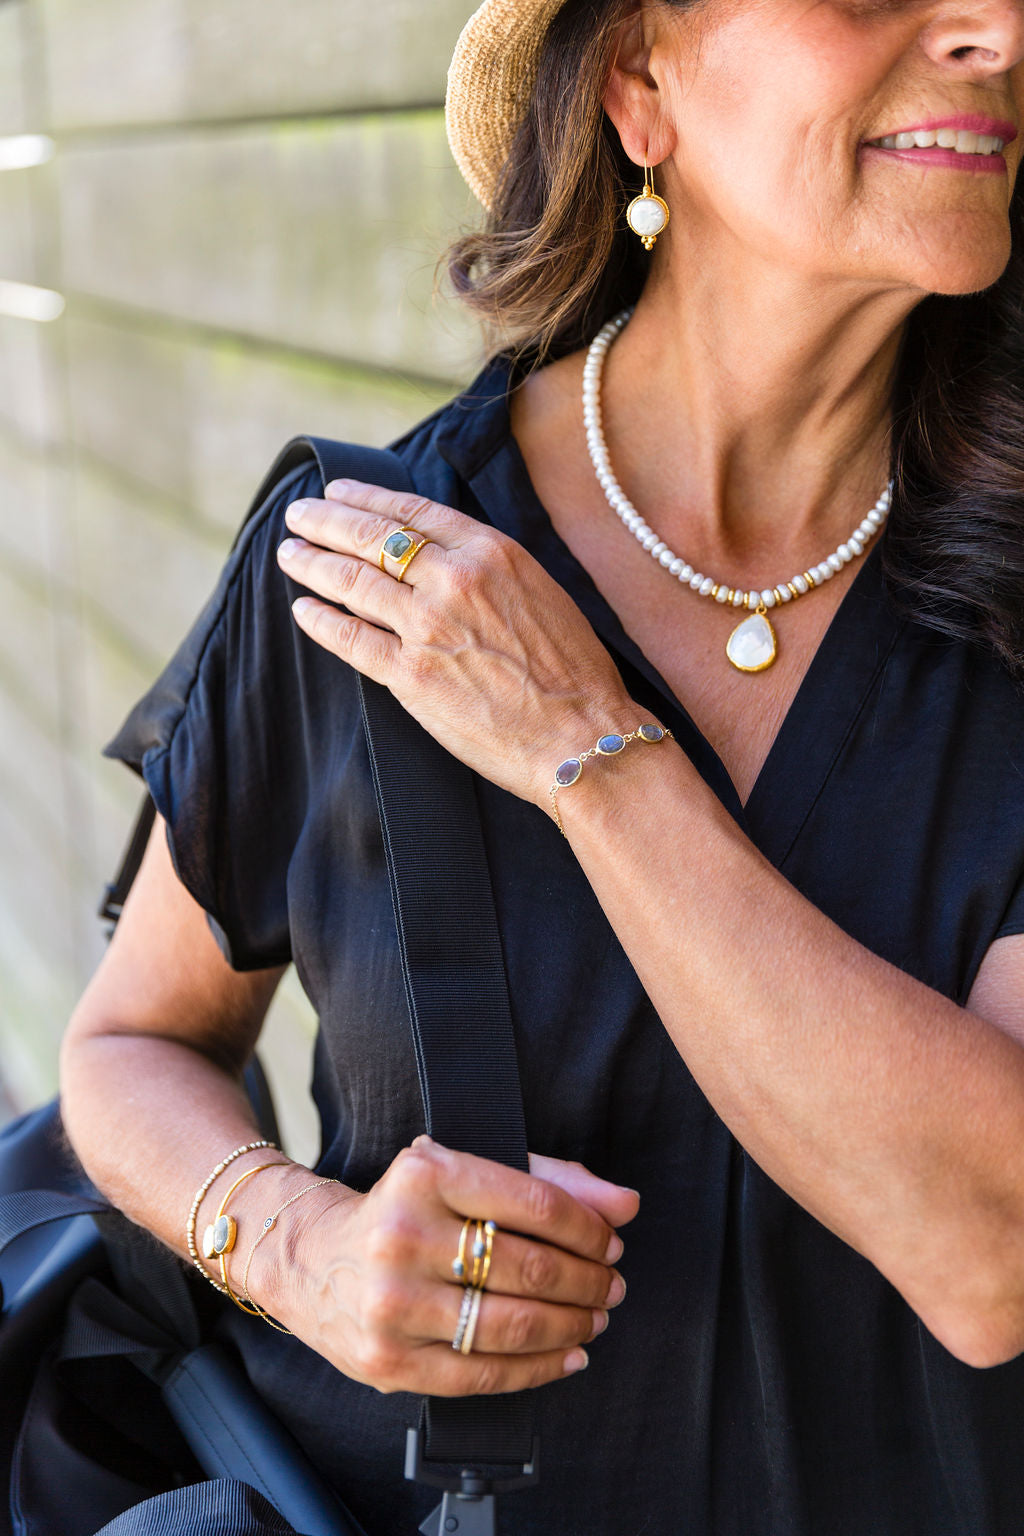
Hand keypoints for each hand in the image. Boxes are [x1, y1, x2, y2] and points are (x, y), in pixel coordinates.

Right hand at [256, 1135, 638, 1396]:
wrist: (309, 1258)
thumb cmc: (401, 1210)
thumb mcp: (460, 1176)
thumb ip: (547, 1182)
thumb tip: (625, 1205)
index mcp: (425, 1175)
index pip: (534, 1203)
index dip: (587, 1228)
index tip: (610, 1240)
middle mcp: (403, 1237)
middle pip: (529, 1267)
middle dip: (588, 1279)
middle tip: (611, 1282)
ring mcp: (393, 1305)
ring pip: (513, 1324)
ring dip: (572, 1325)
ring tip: (594, 1317)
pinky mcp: (389, 1361)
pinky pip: (484, 1375)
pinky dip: (539, 1368)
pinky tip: (567, 1355)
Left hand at [276, 479, 638, 809]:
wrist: (583, 736)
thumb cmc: (574, 673)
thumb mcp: (543, 593)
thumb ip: (491, 571)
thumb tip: (443, 559)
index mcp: (492, 554)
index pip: (412, 513)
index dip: (367, 498)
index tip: (338, 492)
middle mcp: (455, 581)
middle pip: (372, 539)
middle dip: (326, 521)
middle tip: (297, 515)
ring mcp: (428, 628)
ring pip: (352, 582)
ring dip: (312, 564)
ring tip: (290, 554)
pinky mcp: (412, 677)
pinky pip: (351, 639)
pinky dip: (320, 620)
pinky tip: (302, 608)